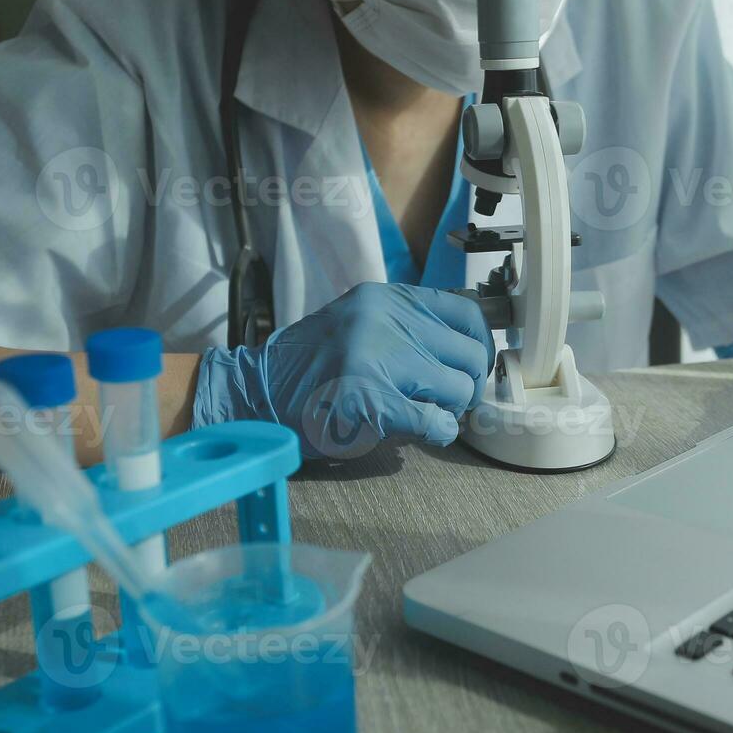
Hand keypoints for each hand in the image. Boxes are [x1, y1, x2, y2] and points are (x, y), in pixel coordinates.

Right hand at [194, 282, 495, 458]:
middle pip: (469, 356)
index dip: (478, 347)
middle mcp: (385, 321)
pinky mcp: (372, 401)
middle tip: (444, 400)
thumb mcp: (362, 325)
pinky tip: (420, 432)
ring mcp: (377, 359)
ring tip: (423, 413)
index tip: (469, 367)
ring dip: (449, 410)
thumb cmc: (312, 368)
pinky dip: (437, 433)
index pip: (466, 314)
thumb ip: (410, 328)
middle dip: (465, 386)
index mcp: (386, 299)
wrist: (253, 394)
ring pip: (459, 390)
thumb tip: (469, 351)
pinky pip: (436, 422)